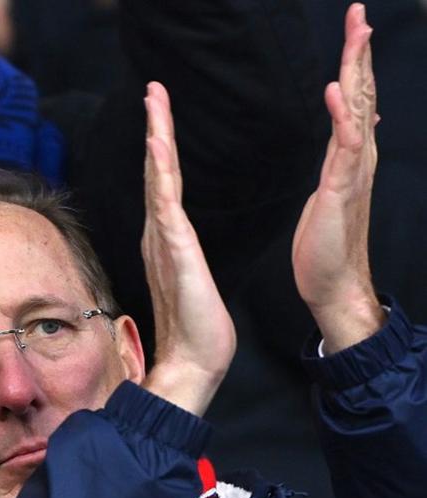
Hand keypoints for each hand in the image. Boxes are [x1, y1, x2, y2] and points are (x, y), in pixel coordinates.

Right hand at [140, 82, 235, 415]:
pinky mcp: (175, 251)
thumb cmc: (196, 330)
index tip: (159, 118)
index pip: (163, 185)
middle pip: (156, 171)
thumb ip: (178, 262)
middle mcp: (160, 235)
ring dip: (156, 136)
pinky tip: (158, 145)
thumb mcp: (191, 284)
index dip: (160, 149)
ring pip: (158, 177)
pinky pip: (165, 201)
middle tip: (153, 90)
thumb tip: (174, 254)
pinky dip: (160, 170)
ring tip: (154, 100)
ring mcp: (164, 241)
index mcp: (166, 241)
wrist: (193, 362)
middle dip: (155, 128)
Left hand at [292, 3, 384, 353]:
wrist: (333, 280)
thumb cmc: (329, 238)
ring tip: (357, 36)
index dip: (355, 63)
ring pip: (358, 111)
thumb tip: (356, 124)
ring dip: (357, 72)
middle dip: (359, 53)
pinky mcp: (341, 189)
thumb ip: (345, 152)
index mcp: (351, 154)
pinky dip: (342, 118)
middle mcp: (359, 156)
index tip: (355, 27)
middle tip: (358, 14)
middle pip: (361, 94)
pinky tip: (337, 92)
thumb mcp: (336, 184)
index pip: (355, 99)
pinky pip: (344, 147)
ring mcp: (353, 171)